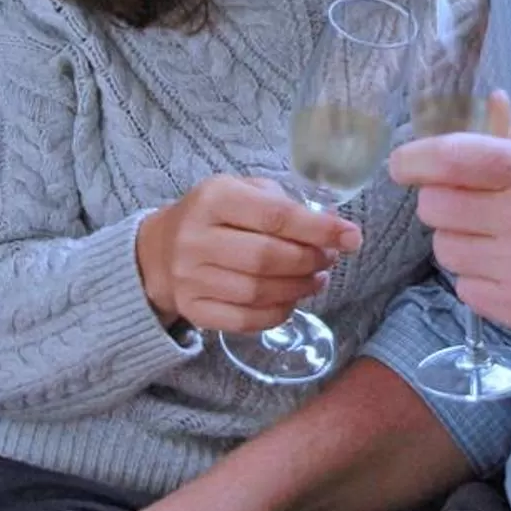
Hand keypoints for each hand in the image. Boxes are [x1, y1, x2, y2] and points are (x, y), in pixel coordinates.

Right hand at [135, 176, 359, 332]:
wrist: (159, 251)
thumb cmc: (212, 216)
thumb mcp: (238, 190)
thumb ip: (281, 202)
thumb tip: (331, 226)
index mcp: (213, 198)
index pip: (274, 216)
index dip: (319, 229)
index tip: (352, 236)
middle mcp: (196, 238)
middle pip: (268, 257)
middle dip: (310, 260)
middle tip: (329, 259)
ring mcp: (191, 278)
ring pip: (259, 291)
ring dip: (299, 288)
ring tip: (316, 279)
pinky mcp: (194, 310)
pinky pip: (245, 320)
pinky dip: (277, 313)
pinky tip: (291, 300)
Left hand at [388, 103, 510, 371]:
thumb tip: (493, 103)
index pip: (450, 156)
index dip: (413, 159)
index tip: (402, 164)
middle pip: (435, 206)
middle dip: (444, 204)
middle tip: (474, 208)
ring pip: (445, 251)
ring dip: (462, 245)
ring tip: (503, 245)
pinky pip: (467, 290)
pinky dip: (480, 282)